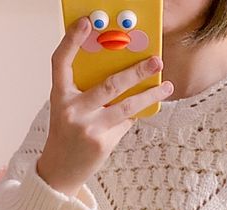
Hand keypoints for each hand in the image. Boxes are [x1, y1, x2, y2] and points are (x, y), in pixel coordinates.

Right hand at [37, 16, 173, 195]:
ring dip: (150, 95)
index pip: (61, 62)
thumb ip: (87, 93)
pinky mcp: (102, 143)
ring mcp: (88, 127)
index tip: (85, 22)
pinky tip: (142, 110)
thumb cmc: (67, 135)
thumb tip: (123, 76)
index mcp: (60, 96)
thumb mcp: (68, 110)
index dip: (71, 40)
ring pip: (127, 106)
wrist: (60, 171)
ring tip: (167, 86)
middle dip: (137, 71)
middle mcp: (72, 110)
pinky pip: (125, 123)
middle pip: (110, 84)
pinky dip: (134, 116)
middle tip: (156, 61)